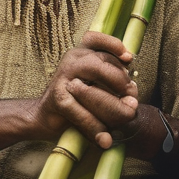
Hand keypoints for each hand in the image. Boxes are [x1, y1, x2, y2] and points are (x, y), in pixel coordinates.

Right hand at [35, 31, 138, 148]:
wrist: (45, 116)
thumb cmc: (76, 99)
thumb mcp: (93, 82)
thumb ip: (111, 79)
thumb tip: (133, 89)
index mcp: (80, 54)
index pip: (95, 40)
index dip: (113, 45)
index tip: (128, 59)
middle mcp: (71, 62)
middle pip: (100, 65)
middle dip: (120, 83)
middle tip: (132, 99)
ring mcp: (63, 79)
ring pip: (93, 91)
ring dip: (113, 108)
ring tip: (126, 117)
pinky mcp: (58, 99)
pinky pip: (83, 113)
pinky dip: (96, 128)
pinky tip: (105, 139)